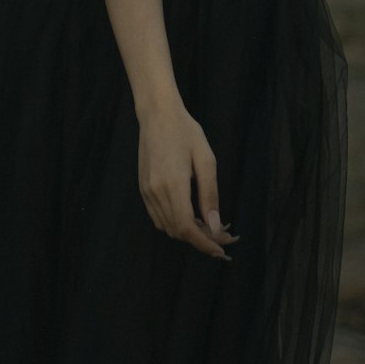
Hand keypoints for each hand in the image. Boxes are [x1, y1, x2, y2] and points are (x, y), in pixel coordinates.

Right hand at [136, 96, 240, 260]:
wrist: (157, 115)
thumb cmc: (186, 132)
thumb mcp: (206, 160)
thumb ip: (210, 195)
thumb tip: (215, 225)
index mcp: (173, 185)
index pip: (187, 228)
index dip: (204, 243)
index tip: (221, 249)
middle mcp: (156, 192)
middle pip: (177, 231)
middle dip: (200, 239)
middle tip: (221, 236)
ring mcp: (146, 191)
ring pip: (166, 227)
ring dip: (187, 232)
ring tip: (208, 225)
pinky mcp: (143, 188)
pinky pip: (158, 216)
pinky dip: (174, 223)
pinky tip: (189, 214)